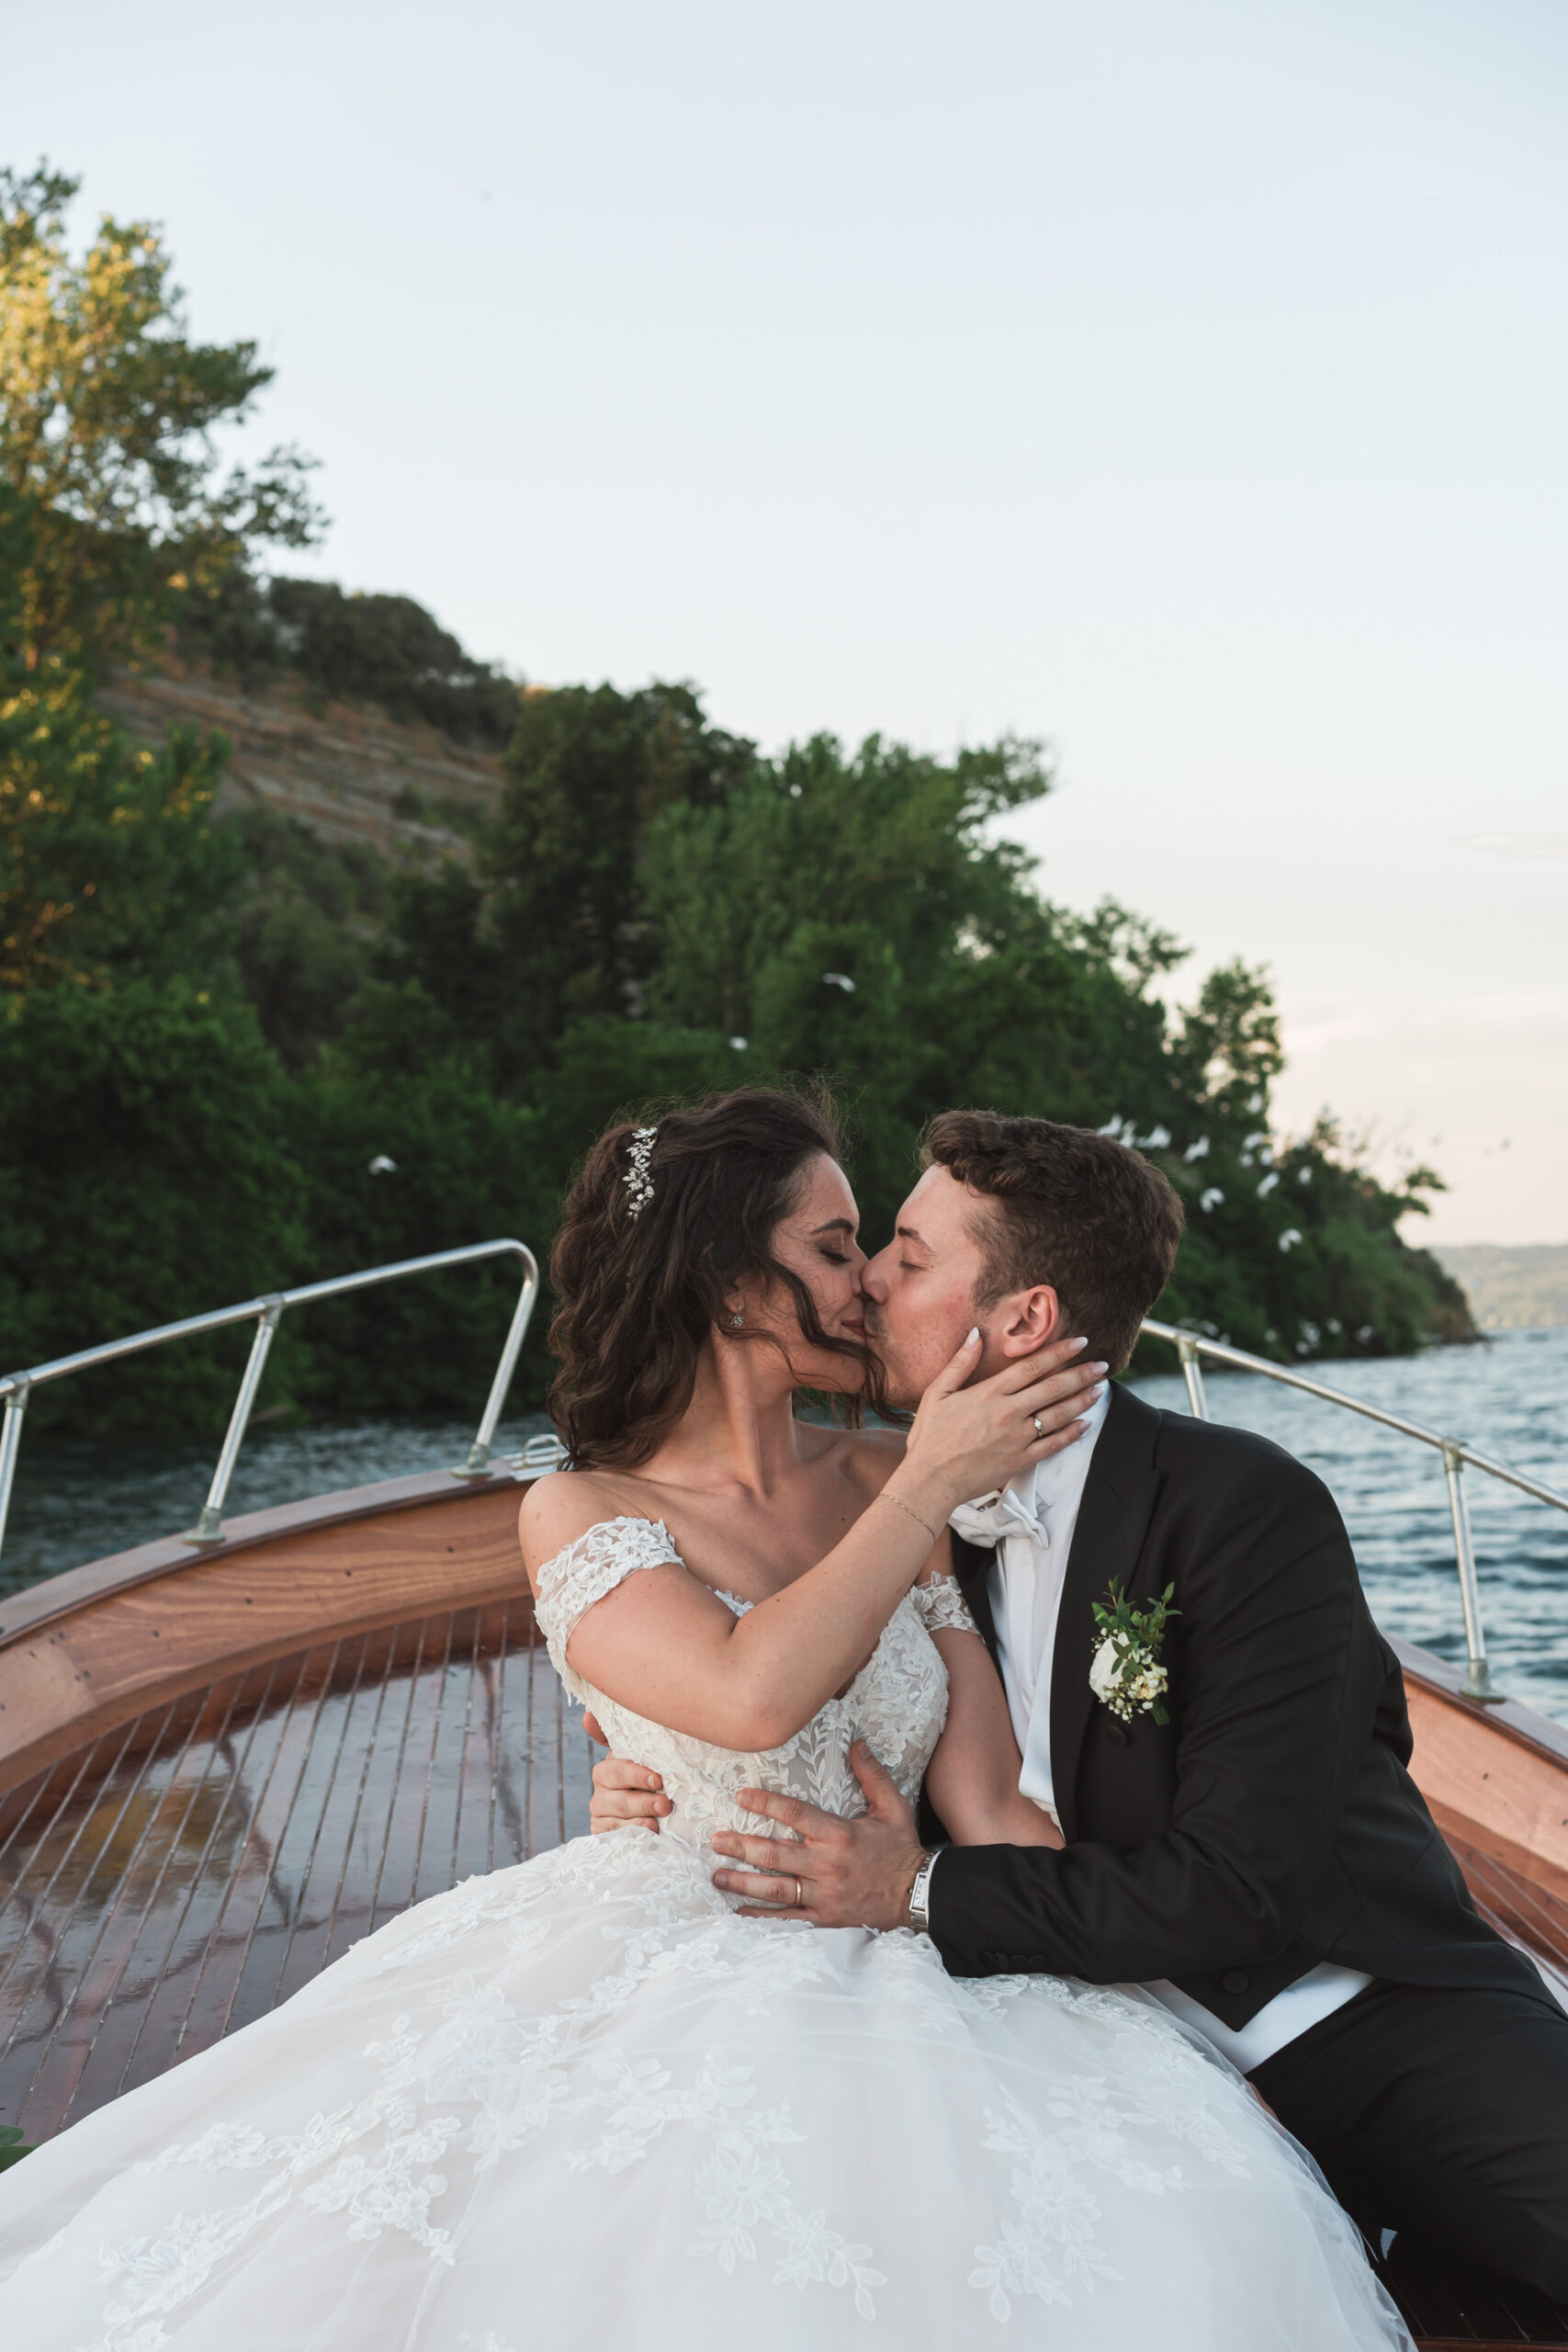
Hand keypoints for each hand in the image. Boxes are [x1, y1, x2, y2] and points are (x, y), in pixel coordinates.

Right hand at [586, 1732, 670, 1834]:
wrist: (657, 1812)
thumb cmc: (652, 1778)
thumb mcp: (644, 1756)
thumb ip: (621, 1735)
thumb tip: (588, 1715)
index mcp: (609, 1768)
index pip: (617, 1770)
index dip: (637, 1775)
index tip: (658, 1780)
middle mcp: (601, 1790)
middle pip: (619, 1799)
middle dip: (644, 1801)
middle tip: (665, 1805)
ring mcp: (600, 1813)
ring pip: (617, 1819)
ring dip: (640, 1820)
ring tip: (658, 1822)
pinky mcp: (603, 1834)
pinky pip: (614, 1837)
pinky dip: (632, 1835)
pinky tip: (647, 1834)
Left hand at [711, 1743, 925, 1929]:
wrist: (916, 1894)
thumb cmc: (901, 1848)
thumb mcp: (893, 1806)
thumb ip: (872, 1775)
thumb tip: (857, 1743)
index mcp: (839, 1834)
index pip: (795, 1814)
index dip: (766, 1803)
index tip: (741, 1796)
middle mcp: (827, 1864)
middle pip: (775, 1854)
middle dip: (742, 1846)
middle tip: (716, 1840)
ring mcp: (824, 1894)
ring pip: (776, 1888)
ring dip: (744, 1881)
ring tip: (718, 1875)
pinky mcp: (825, 1917)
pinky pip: (789, 1917)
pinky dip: (763, 1916)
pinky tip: (740, 1912)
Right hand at [892, 1332, 1105, 1523]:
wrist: (930, 1479)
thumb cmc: (929, 1436)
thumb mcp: (936, 1393)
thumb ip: (960, 1363)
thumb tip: (976, 1334)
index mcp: (989, 1393)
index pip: (1032, 1366)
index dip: (1059, 1352)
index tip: (1080, 1343)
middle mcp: (1008, 1412)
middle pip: (1053, 1388)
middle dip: (1082, 1374)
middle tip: (1103, 1366)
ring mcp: (1017, 1438)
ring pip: (1059, 1414)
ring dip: (1083, 1400)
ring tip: (1100, 1390)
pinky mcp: (1020, 1461)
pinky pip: (1053, 1445)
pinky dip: (1072, 1433)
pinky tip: (1085, 1423)